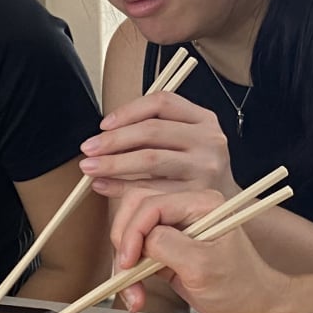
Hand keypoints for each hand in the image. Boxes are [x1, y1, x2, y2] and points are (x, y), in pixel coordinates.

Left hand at [79, 91, 236, 199]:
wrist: (224, 211)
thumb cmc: (194, 174)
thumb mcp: (185, 144)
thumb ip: (153, 134)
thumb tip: (103, 137)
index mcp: (204, 119)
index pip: (162, 102)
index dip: (128, 111)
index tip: (104, 125)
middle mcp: (209, 139)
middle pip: (152, 130)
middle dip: (114, 139)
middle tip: (88, 149)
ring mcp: (206, 167)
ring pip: (151, 159)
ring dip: (113, 163)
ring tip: (91, 168)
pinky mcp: (197, 194)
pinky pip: (153, 188)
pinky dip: (122, 187)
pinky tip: (104, 186)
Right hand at [109, 188, 292, 312]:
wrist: (254, 311)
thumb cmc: (241, 288)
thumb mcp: (203, 266)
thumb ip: (167, 245)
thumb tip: (140, 239)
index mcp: (201, 203)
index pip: (151, 203)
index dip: (133, 230)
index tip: (128, 261)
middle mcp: (186, 211)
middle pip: (135, 212)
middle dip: (125, 244)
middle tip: (125, 273)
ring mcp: (176, 231)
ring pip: (132, 235)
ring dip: (125, 266)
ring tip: (133, 295)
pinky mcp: (168, 251)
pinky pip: (137, 256)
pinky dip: (131, 277)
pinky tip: (137, 297)